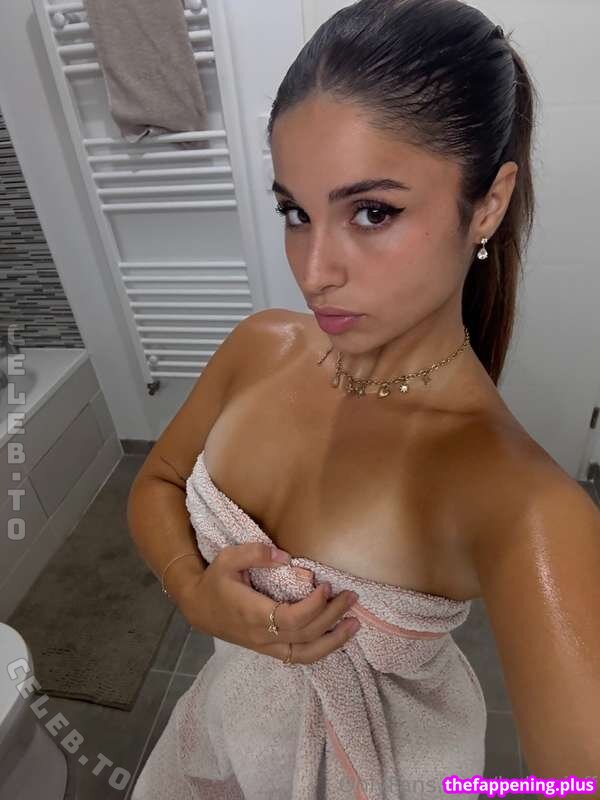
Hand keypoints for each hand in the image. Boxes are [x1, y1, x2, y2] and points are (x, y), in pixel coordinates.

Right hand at [179, 542, 360, 664]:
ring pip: (306, 655)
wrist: (198, 608)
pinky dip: (321, 649)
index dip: (315, 606)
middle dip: (332, 616)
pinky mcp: (269, 650)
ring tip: (354, 624)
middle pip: (306, 635)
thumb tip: (284, 556)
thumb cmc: (215, 581)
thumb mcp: (228, 559)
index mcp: (254, 615)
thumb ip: (255, 553)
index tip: (326, 586)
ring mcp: (266, 647)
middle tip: (351, 596)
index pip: (293, 619)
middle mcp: (263, 636)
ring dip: (333, 641)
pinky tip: (336, 635)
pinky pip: (299, 656)